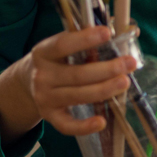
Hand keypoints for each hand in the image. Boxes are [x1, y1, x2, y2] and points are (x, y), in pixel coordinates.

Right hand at [0, 26, 135, 142]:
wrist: (26, 83)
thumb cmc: (56, 60)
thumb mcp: (62, 46)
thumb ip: (86, 39)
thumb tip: (123, 30)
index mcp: (43, 52)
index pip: (62, 44)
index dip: (85, 39)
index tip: (108, 33)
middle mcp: (42, 76)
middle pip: (76, 74)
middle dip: (106, 69)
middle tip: (129, 63)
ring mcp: (45, 98)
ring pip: (76, 96)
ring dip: (103, 90)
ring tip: (125, 83)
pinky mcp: (50, 116)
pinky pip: (66, 125)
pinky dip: (83, 126)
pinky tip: (101, 122)